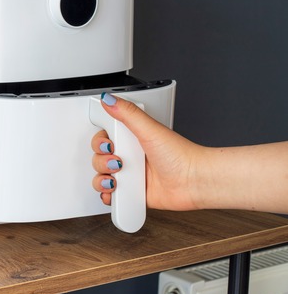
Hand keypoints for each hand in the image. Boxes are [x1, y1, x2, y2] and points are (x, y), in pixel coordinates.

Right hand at [90, 93, 199, 210]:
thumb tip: (108, 98)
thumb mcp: (150, 129)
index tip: (109, 144)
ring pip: (101, 177)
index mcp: (132, 138)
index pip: (104, 138)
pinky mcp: (133, 193)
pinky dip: (108, 195)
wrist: (195, 182)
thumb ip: (127, 113)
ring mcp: (131, 175)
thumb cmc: (181, 155)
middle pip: (99, 158)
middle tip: (117, 161)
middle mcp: (130, 156)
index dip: (100, 142)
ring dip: (102, 179)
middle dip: (101, 161)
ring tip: (117, 178)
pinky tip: (115, 191)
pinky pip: (112, 195)